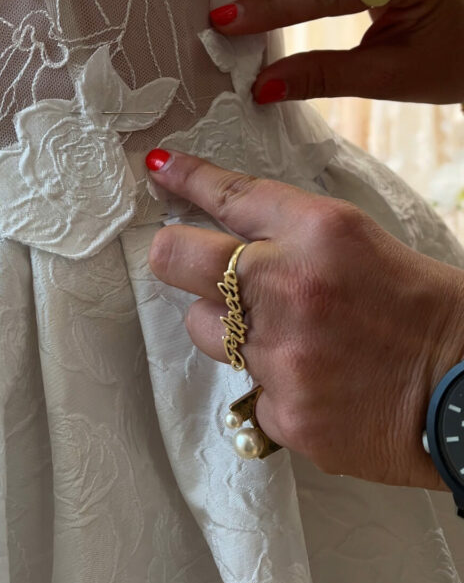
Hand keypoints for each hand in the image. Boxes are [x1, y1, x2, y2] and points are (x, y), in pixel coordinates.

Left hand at [147, 148, 463, 487]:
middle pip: (176, 258)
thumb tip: (230, 228)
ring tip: (289, 336)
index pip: (230, 193)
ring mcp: (280, 355)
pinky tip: (319, 382)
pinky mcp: (283, 413)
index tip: (161, 169)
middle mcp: (289, 287)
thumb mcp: (359, 242)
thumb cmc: (422, 308)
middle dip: (174, 254)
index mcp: (320, 231)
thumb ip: (291, 231)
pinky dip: (274, 384)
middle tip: (194, 263)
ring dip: (230, 328)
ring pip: (204, 330)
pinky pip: (248, 389)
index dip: (187, 178)